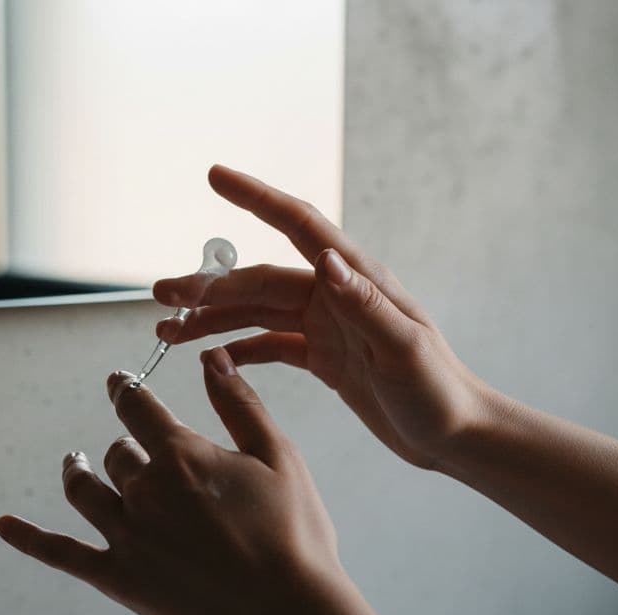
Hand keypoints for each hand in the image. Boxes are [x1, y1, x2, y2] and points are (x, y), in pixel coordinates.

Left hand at [0, 348, 350, 614]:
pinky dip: (27, 538)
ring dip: (77, 471)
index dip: (125, 389)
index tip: (119, 382)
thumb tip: (210, 358)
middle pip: (116, 453)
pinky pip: (60, 552)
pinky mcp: (118, 577)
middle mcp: (145, 489)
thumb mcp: (278, 457)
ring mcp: (126, 535)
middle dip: (125, 445)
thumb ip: (239, 404)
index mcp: (182, 454)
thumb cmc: (295, 537)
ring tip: (75, 463)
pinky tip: (2, 525)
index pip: (136, 406)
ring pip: (84, 490)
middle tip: (135, 447)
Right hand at [152, 165, 492, 468]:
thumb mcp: (403, 349)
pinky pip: (269, 345)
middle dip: (208, 285)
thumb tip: (325, 258)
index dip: (256, 198)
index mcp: (355, 281)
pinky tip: (209, 358)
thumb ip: (364, 303)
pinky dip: (236, 349)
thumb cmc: (438, 392)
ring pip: (255, 312)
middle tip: (161, 295)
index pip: (299, 226)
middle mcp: (336, 295)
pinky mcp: (324, 357)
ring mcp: (327, 325)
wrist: (456, 435)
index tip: (215, 175)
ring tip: (167, 332)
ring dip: (212, 318)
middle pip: (259, 279)